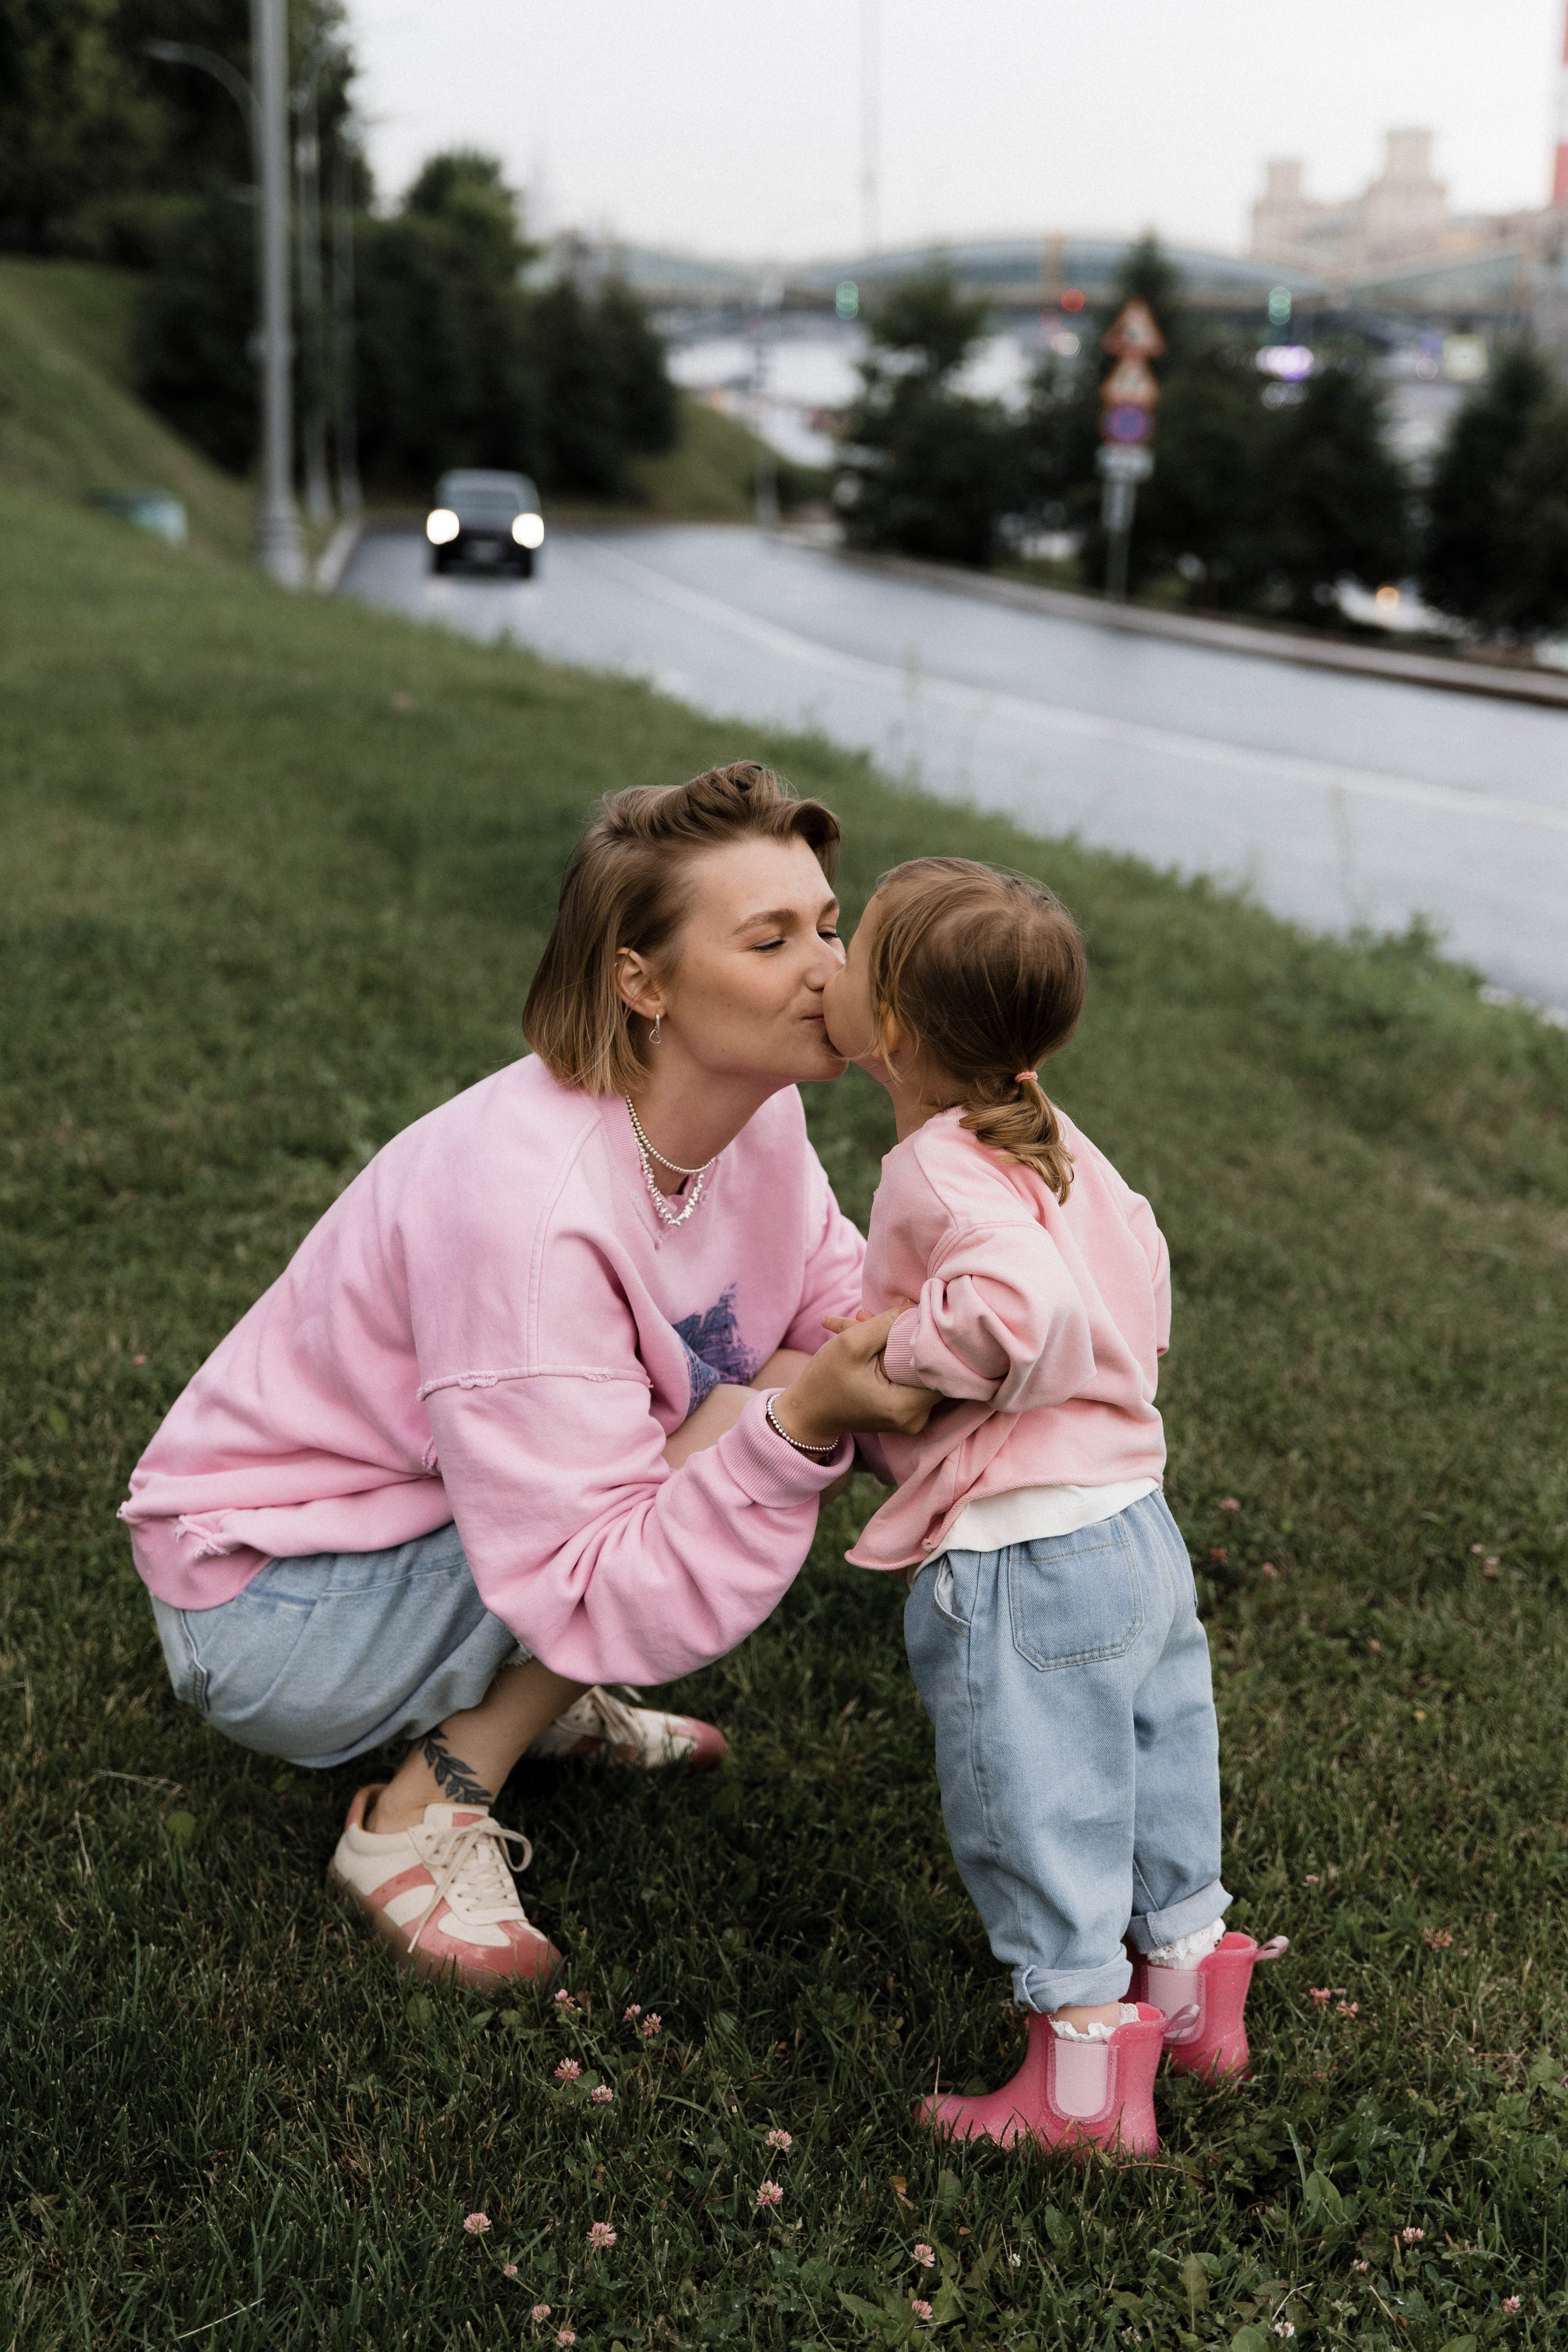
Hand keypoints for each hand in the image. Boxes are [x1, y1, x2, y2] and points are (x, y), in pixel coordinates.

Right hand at [772, 1310, 935, 1450]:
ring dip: (893, 1342)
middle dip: (906, 1335)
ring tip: (861, 1321)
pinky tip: (861, 1330)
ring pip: (914, 1368)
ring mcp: (910, 1416)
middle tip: (879, 1314)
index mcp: (905, 1406)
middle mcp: (915, 1417)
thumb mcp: (851, 1344)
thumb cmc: (823, 1381)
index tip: (917, 1314)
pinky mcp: (902, 1410)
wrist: (804, 1413)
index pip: (942, 1367)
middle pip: (927, 1366)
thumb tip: (920, 1307)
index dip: (933, 1338)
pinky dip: (888, 1355)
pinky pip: (904, 1376)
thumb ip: (887, 1323)